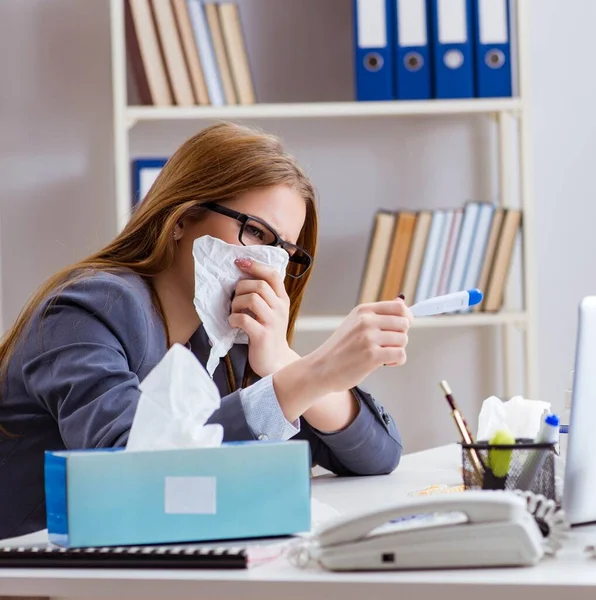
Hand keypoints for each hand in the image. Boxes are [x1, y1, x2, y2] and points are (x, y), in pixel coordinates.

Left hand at [228, 258, 296, 376]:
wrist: (276, 361)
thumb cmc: (269, 333)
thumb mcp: (272, 311)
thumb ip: (264, 295)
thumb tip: (243, 275)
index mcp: (282, 300)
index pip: (273, 275)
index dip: (255, 266)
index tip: (239, 262)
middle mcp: (280, 308)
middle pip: (260, 285)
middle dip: (241, 287)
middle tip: (235, 298)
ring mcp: (272, 322)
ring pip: (252, 299)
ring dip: (236, 303)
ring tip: (234, 312)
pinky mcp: (262, 335)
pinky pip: (243, 319)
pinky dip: (233, 319)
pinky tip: (234, 324)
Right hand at [307, 298, 412, 394]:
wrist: (321, 368)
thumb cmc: (340, 348)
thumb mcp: (354, 323)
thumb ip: (378, 315)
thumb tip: (402, 303)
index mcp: (363, 311)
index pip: (398, 307)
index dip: (407, 317)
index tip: (403, 327)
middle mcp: (366, 321)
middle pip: (404, 324)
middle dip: (400, 336)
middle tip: (387, 345)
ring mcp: (368, 338)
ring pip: (403, 340)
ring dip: (397, 350)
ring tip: (383, 355)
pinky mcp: (372, 356)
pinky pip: (400, 355)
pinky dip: (396, 361)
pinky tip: (385, 363)